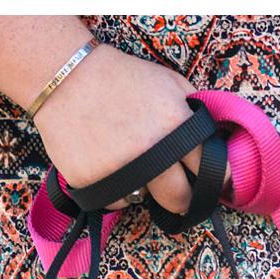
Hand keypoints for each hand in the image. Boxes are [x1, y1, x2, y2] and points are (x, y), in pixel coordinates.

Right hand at [32, 43, 204, 213]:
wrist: (63, 75)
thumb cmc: (122, 77)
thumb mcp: (169, 84)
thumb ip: (195, 114)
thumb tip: (216, 144)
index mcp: (177, 127)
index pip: (214, 171)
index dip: (216, 178)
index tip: (213, 183)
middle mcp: (152, 154)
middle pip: (182, 199)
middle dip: (183, 196)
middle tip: (176, 188)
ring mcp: (120, 171)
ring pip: (147, 201)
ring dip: (145, 189)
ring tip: (132, 163)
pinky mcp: (92, 182)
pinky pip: (116, 202)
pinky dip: (116, 189)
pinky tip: (107, 163)